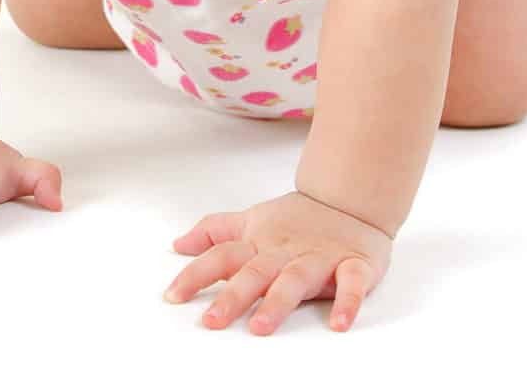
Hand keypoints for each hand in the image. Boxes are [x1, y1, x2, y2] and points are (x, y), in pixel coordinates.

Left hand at [162, 189, 392, 333]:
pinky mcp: (354, 264)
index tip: (172, 296)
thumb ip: (215, 232)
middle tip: (212, 320)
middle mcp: (286, 251)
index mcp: (261, 242)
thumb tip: (179, 243)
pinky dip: (348, 302)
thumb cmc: (299, 218)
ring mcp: (319, 258)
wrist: (350, 199)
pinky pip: (352, 284)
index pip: (222, 255)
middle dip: (233, 296)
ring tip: (261, 327)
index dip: (196, 274)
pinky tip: (339, 323)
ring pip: (296, 280)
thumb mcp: (252, 220)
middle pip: (256, 272)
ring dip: (278, 303)